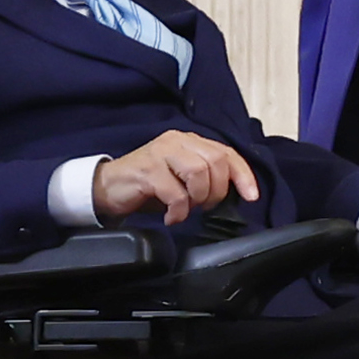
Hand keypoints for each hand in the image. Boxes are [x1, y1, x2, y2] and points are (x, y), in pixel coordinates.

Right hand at [93, 132, 259, 226]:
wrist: (107, 187)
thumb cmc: (148, 185)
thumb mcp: (181, 177)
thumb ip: (205, 176)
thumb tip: (234, 193)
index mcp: (188, 141)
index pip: (226, 152)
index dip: (243, 175)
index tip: (251, 196)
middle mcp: (176, 141)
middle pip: (215, 162)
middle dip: (216, 191)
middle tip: (203, 207)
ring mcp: (161, 153)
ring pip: (198, 173)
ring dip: (198, 199)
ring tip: (186, 209)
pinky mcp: (147, 170)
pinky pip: (175, 193)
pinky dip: (178, 211)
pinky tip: (171, 217)